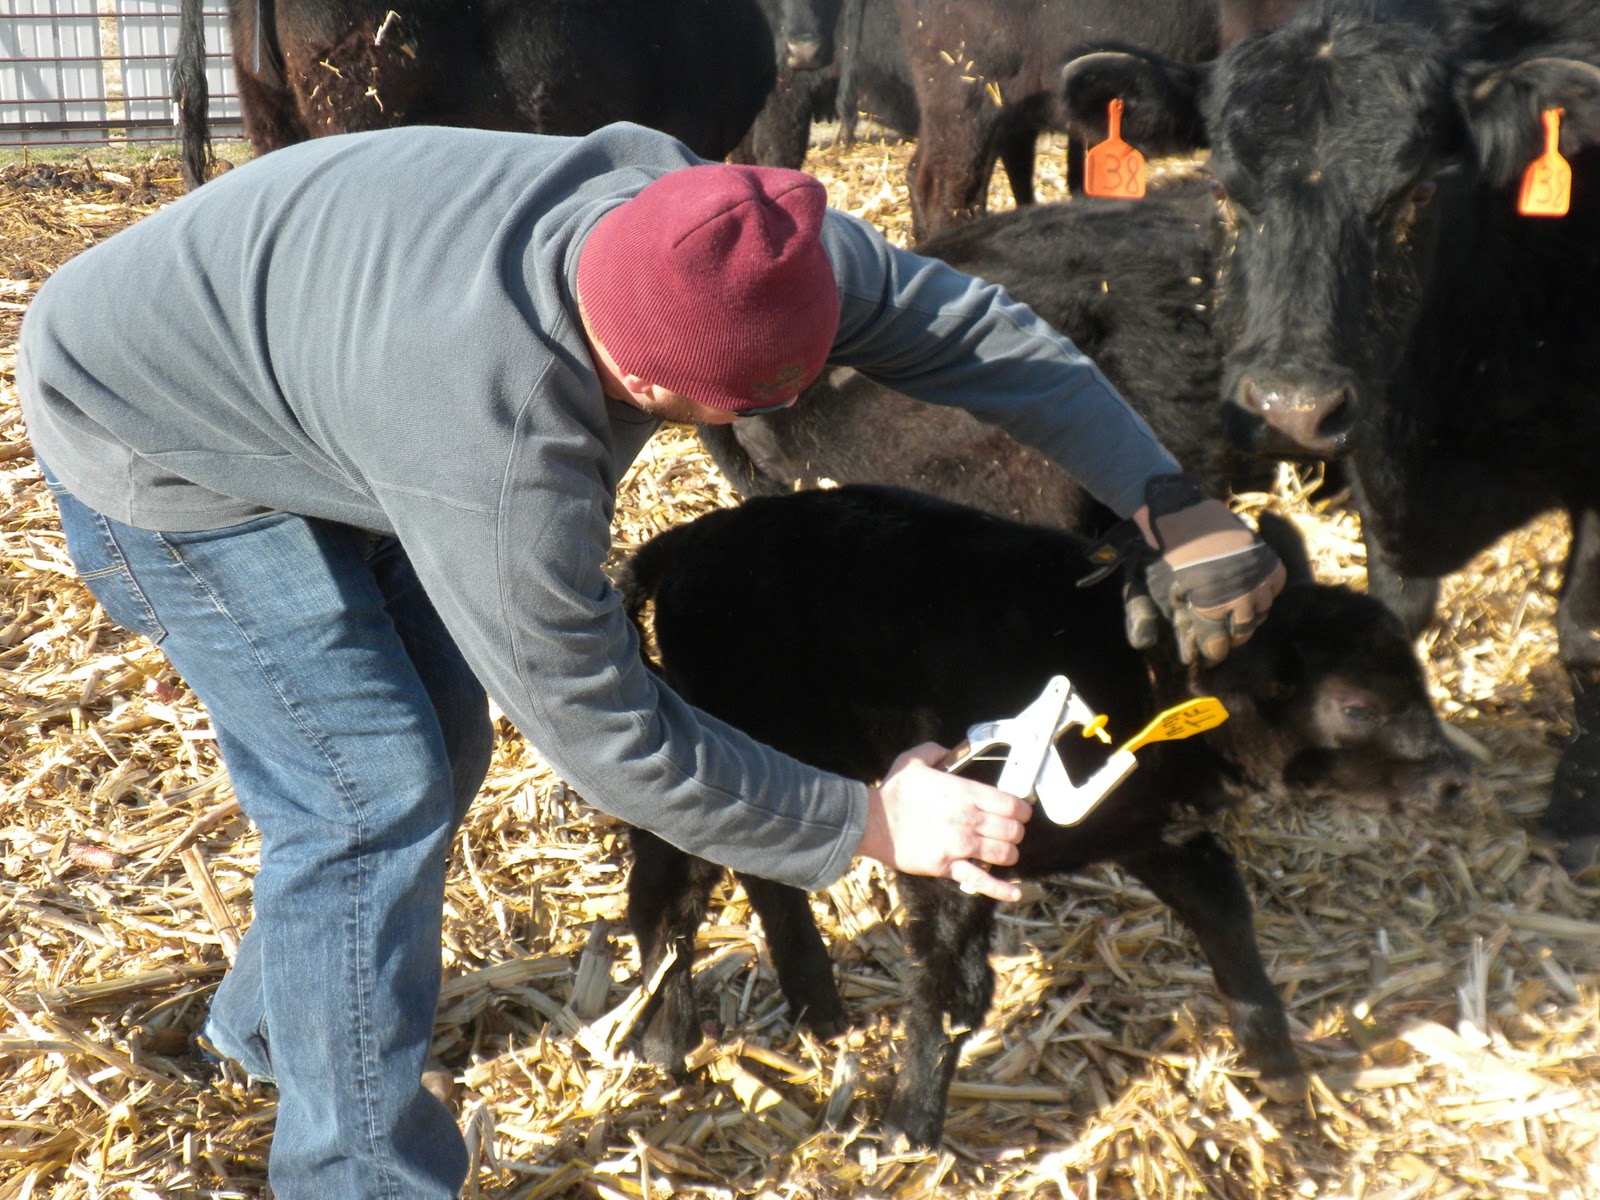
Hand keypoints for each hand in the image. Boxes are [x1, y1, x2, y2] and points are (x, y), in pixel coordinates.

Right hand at [858, 744, 1032, 902]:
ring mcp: (960, 845)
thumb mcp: (913, 760)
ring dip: (1009, 853)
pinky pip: (981, 880)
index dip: (1022, 809)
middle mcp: (968, 819)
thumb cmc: (893, 793)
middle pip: (1012, 830)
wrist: (872, 822)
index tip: (1022, 812)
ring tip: (1004, 851)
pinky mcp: (948, 866)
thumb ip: (936, 751)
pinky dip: (1001, 888)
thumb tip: (947, 750)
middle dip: (1016, 831)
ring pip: (1003, 853)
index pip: (1011, 804)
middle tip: (1011, 831)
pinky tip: (1014, 892)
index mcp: (965, 793)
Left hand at [1134, 473, 1285, 664]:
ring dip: (1249, 617)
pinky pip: (1275, 588)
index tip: (1208, 653)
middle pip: (1243, 632)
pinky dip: (1266, 593)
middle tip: (1223, 635)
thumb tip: (1162, 642)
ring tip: (1236, 613)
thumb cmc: (1168, 553)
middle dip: (1231, 637)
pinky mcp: (1269, 561)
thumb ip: (1163, 616)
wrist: (1184, 515)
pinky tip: (1251, 592)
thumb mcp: (1160, 588)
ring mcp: (1257, 578)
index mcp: (1210, 605)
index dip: (1211, 652)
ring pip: (1261, 612)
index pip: (1218, 645)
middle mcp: (1239, 596)